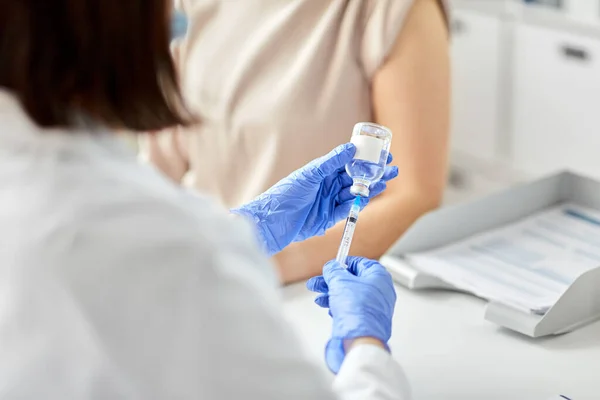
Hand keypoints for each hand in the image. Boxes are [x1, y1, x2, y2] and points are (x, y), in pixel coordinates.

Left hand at [231, 143, 397, 255]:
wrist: (272, 221)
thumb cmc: (285, 194)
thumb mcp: (310, 174)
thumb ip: (331, 162)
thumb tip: (350, 147)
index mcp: (322, 172)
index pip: (348, 162)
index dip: (365, 159)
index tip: (382, 154)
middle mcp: (326, 186)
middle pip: (355, 178)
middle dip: (374, 174)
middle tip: (392, 169)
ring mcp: (328, 201)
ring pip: (354, 193)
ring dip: (370, 188)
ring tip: (385, 181)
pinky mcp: (328, 218)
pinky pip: (346, 209)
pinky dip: (357, 203)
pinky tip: (368, 196)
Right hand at [306, 257, 395, 373]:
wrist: (361, 338)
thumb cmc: (357, 309)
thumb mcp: (340, 282)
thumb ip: (334, 271)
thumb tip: (331, 267)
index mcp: (379, 276)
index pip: (360, 263)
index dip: (343, 263)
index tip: (332, 266)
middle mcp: (379, 290)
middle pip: (352, 280)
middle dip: (332, 281)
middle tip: (319, 281)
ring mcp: (374, 306)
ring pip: (349, 294)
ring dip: (332, 293)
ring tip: (318, 295)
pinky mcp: (367, 319)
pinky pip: (351, 307)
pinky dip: (339, 305)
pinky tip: (327, 306)